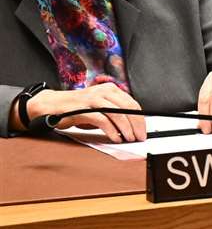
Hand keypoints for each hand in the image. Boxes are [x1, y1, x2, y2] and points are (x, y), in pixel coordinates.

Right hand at [27, 83, 146, 142]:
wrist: (51, 105)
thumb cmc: (77, 108)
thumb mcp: (99, 107)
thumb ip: (114, 112)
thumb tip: (132, 127)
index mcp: (110, 89)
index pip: (132, 104)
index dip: (140, 119)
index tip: (143, 131)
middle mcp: (103, 91)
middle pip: (128, 108)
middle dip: (137, 125)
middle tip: (139, 137)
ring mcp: (93, 99)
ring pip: (118, 113)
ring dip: (126, 129)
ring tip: (129, 139)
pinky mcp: (83, 108)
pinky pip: (102, 120)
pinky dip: (111, 131)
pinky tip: (115, 138)